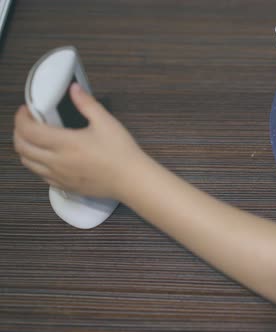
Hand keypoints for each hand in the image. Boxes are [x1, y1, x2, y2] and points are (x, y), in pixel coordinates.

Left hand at [13, 83, 146, 199]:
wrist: (132, 180)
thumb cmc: (121, 152)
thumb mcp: (106, 122)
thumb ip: (86, 104)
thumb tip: (73, 88)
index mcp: (65, 143)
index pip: (28, 130)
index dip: (21, 117)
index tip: (27, 110)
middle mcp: (56, 161)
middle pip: (21, 147)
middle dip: (19, 132)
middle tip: (29, 122)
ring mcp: (59, 176)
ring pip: (27, 163)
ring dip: (25, 148)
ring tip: (36, 138)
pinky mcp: (65, 186)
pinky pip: (40, 175)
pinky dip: (36, 163)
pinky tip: (48, 156)